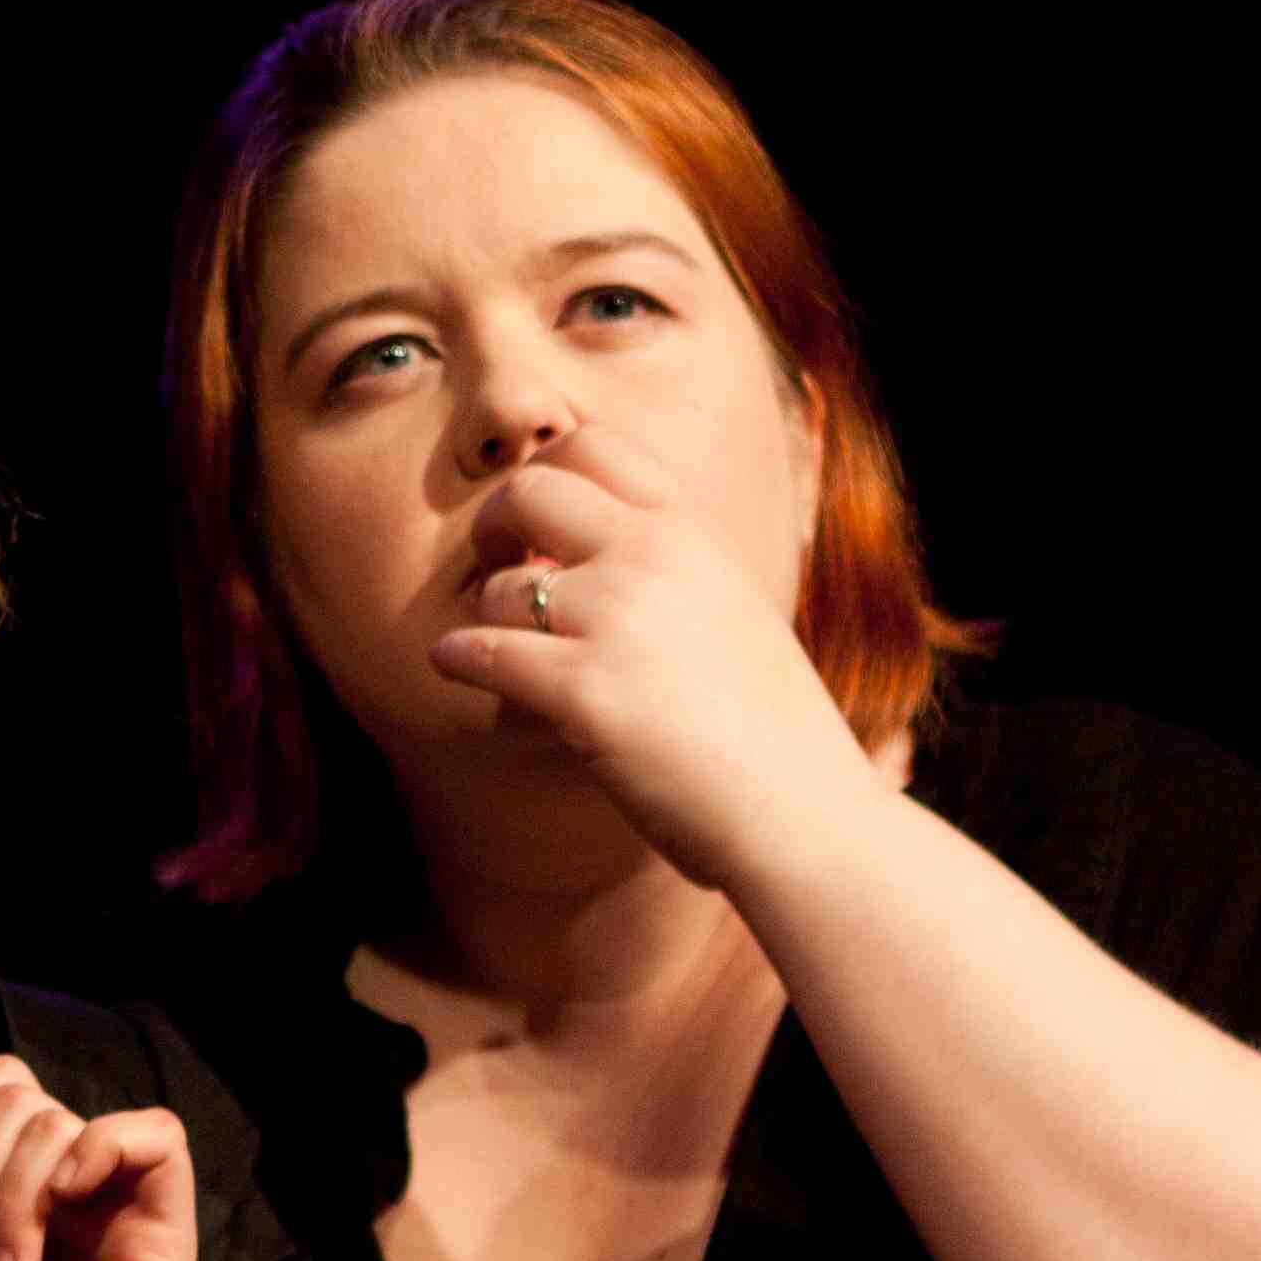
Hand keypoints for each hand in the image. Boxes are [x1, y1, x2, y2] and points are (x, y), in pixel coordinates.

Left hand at [430, 418, 887, 890]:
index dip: (548, 473)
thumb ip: (673, 575)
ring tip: (502, 646)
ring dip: (489, 617)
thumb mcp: (736, 614)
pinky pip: (481, 649)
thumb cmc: (774, 734)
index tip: (538, 521)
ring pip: (501, 586)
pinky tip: (456, 664)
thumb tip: (593, 563)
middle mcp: (655, 559)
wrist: (805, 813)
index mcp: (695, 535)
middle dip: (494, 525)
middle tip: (497, 565)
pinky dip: (457, 657)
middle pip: (529, 490)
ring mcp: (616, 620)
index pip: (595, 446)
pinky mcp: (583, 690)